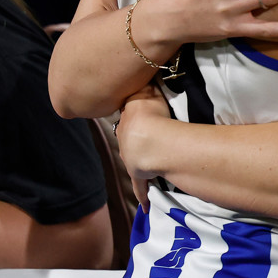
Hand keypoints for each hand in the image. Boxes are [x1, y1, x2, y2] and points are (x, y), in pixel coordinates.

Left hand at [117, 84, 170, 211]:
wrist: (149, 139)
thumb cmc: (152, 114)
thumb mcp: (150, 93)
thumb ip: (148, 85)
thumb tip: (147, 71)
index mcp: (127, 119)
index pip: (129, 115)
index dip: (137, 115)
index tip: (142, 115)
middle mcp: (125, 139)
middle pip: (128, 137)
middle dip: (135, 137)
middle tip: (148, 135)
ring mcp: (131, 158)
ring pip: (133, 158)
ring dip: (139, 159)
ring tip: (148, 160)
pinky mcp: (139, 175)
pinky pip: (141, 187)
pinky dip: (143, 195)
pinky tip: (144, 206)